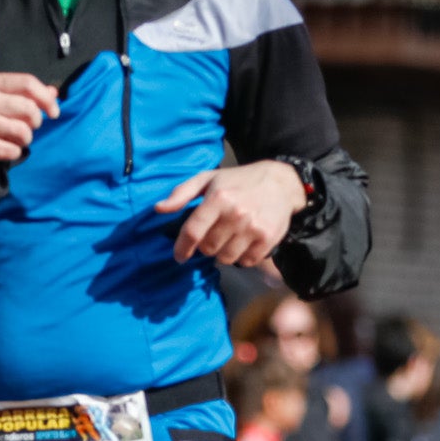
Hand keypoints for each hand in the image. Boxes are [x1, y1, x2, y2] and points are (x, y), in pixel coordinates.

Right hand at [0, 72, 58, 166]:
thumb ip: (20, 91)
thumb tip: (53, 92)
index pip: (27, 83)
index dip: (46, 98)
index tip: (53, 111)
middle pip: (29, 109)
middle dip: (36, 121)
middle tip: (29, 126)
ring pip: (24, 131)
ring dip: (25, 139)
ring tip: (16, 138)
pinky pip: (12, 150)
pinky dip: (14, 152)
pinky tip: (5, 148)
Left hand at [157, 159, 306, 267]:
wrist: (281, 183)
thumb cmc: (239, 181)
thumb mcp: (208, 179)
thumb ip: (182, 193)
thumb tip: (158, 208)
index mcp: (218, 198)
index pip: (193, 232)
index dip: (182, 248)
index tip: (179, 256)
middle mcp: (235, 214)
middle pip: (208, 248)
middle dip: (206, 245)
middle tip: (213, 235)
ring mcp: (253, 228)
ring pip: (225, 258)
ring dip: (223, 252)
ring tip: (229, 238)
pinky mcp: (267, 239)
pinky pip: (245, 261)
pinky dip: (241, 257)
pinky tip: (243, 242)